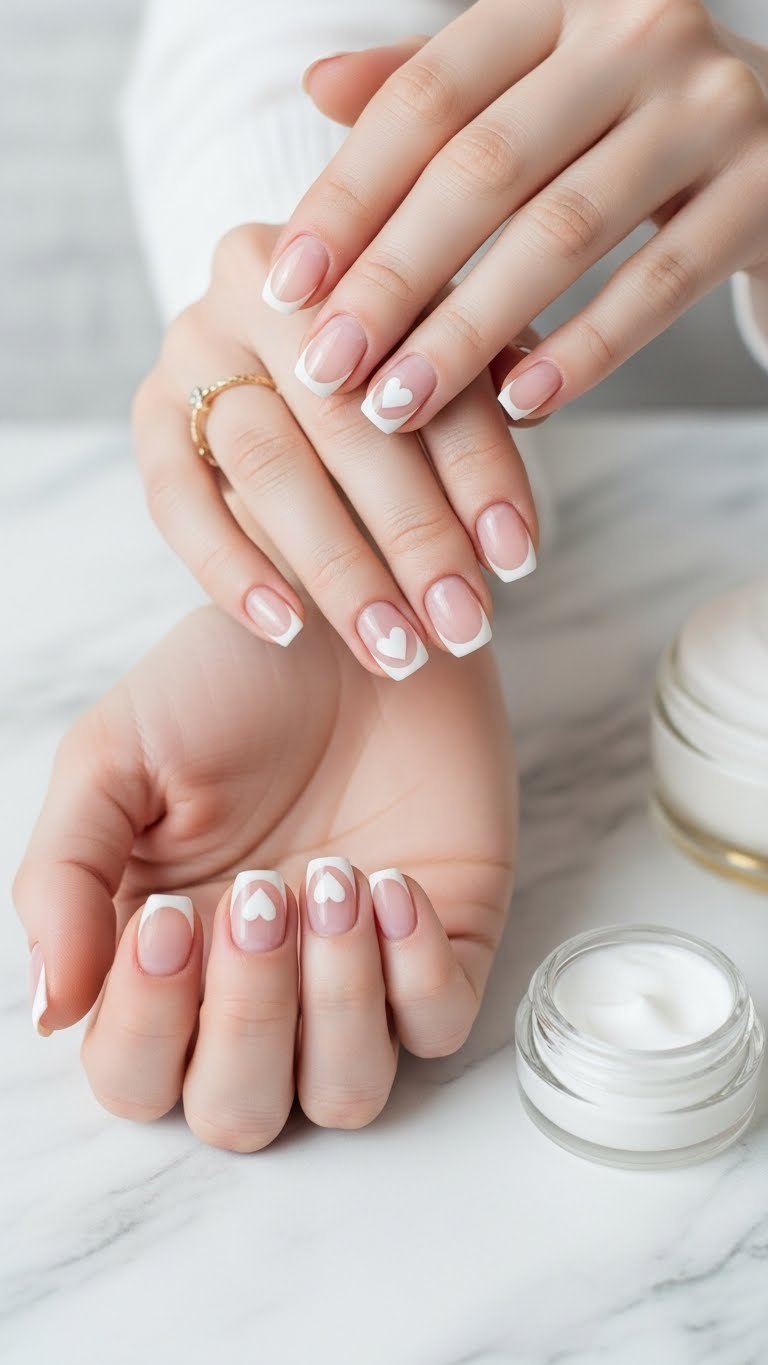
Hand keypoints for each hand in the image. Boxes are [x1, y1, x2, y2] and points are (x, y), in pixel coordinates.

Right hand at [13, 607, 514, 1149]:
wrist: (353, 607)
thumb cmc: (229, 681)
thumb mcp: (114, 756)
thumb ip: (64, 880)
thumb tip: (50, 1010)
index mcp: (164, 958)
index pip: (134, 1074)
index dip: (146, 1024)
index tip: (171, 916)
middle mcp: (259, 987)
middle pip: (239, 1110)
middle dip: (247, 1018)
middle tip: (261, 893)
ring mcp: (357, 974)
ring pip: (345, 1091)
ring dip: (335, 1002)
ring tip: (335, 876)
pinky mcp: (446, 943)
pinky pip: (438, 1025)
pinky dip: (416, 972)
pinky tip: (393, 880)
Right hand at [134, 224, 538, 679]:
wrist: (280, 355)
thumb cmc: (392, 367)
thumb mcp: (447, 356)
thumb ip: (485, 375)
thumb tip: (534, 403)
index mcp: (358, 254)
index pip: (431, 370)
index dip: (482, 470)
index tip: (519, 562)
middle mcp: (262, 283)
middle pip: (348, 421)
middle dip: (415, 537)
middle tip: (463, 628)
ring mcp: (193, 346)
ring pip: (268, 466)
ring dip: (338, 570)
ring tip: (394, 650)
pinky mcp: (148, 414)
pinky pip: (177, 500)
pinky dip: (231, 569)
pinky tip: (287, 630)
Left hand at [264, 1, 767, 428]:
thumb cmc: (632, 126)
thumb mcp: (535, 89)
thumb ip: (436, 88)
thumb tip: (316, 87)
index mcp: (559, 4)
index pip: (427, 98)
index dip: (348, 196)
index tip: (286, 287)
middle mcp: (638, 33)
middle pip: (483, 168)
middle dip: (392, 280)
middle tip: (327, 371)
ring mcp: (714, 106)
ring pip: (563, 232)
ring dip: (470, 332)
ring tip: (399, 405)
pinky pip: (659, 284)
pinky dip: (584, 351)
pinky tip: (520, 407)